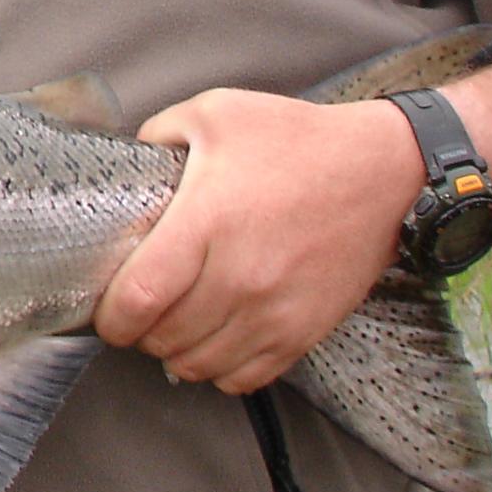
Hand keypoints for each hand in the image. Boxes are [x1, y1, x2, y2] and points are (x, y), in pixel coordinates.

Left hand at [93, 91, 417, 393]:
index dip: (111, 315)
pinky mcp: (303, 332)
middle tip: (139, 309)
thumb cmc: (298, 140)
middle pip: (164, 337)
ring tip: (172, 325)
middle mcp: (240, 276)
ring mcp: (275, 311)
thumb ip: (158, 134)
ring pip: (199, 365)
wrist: (385, 172)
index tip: (106, 308)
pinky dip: (218, 369)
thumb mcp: (215, 112)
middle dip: (139, 330)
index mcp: (208, 221)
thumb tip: (127, 162)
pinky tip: (212, 339)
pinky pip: (244, 379)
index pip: (140, 297)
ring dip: (174, 352)